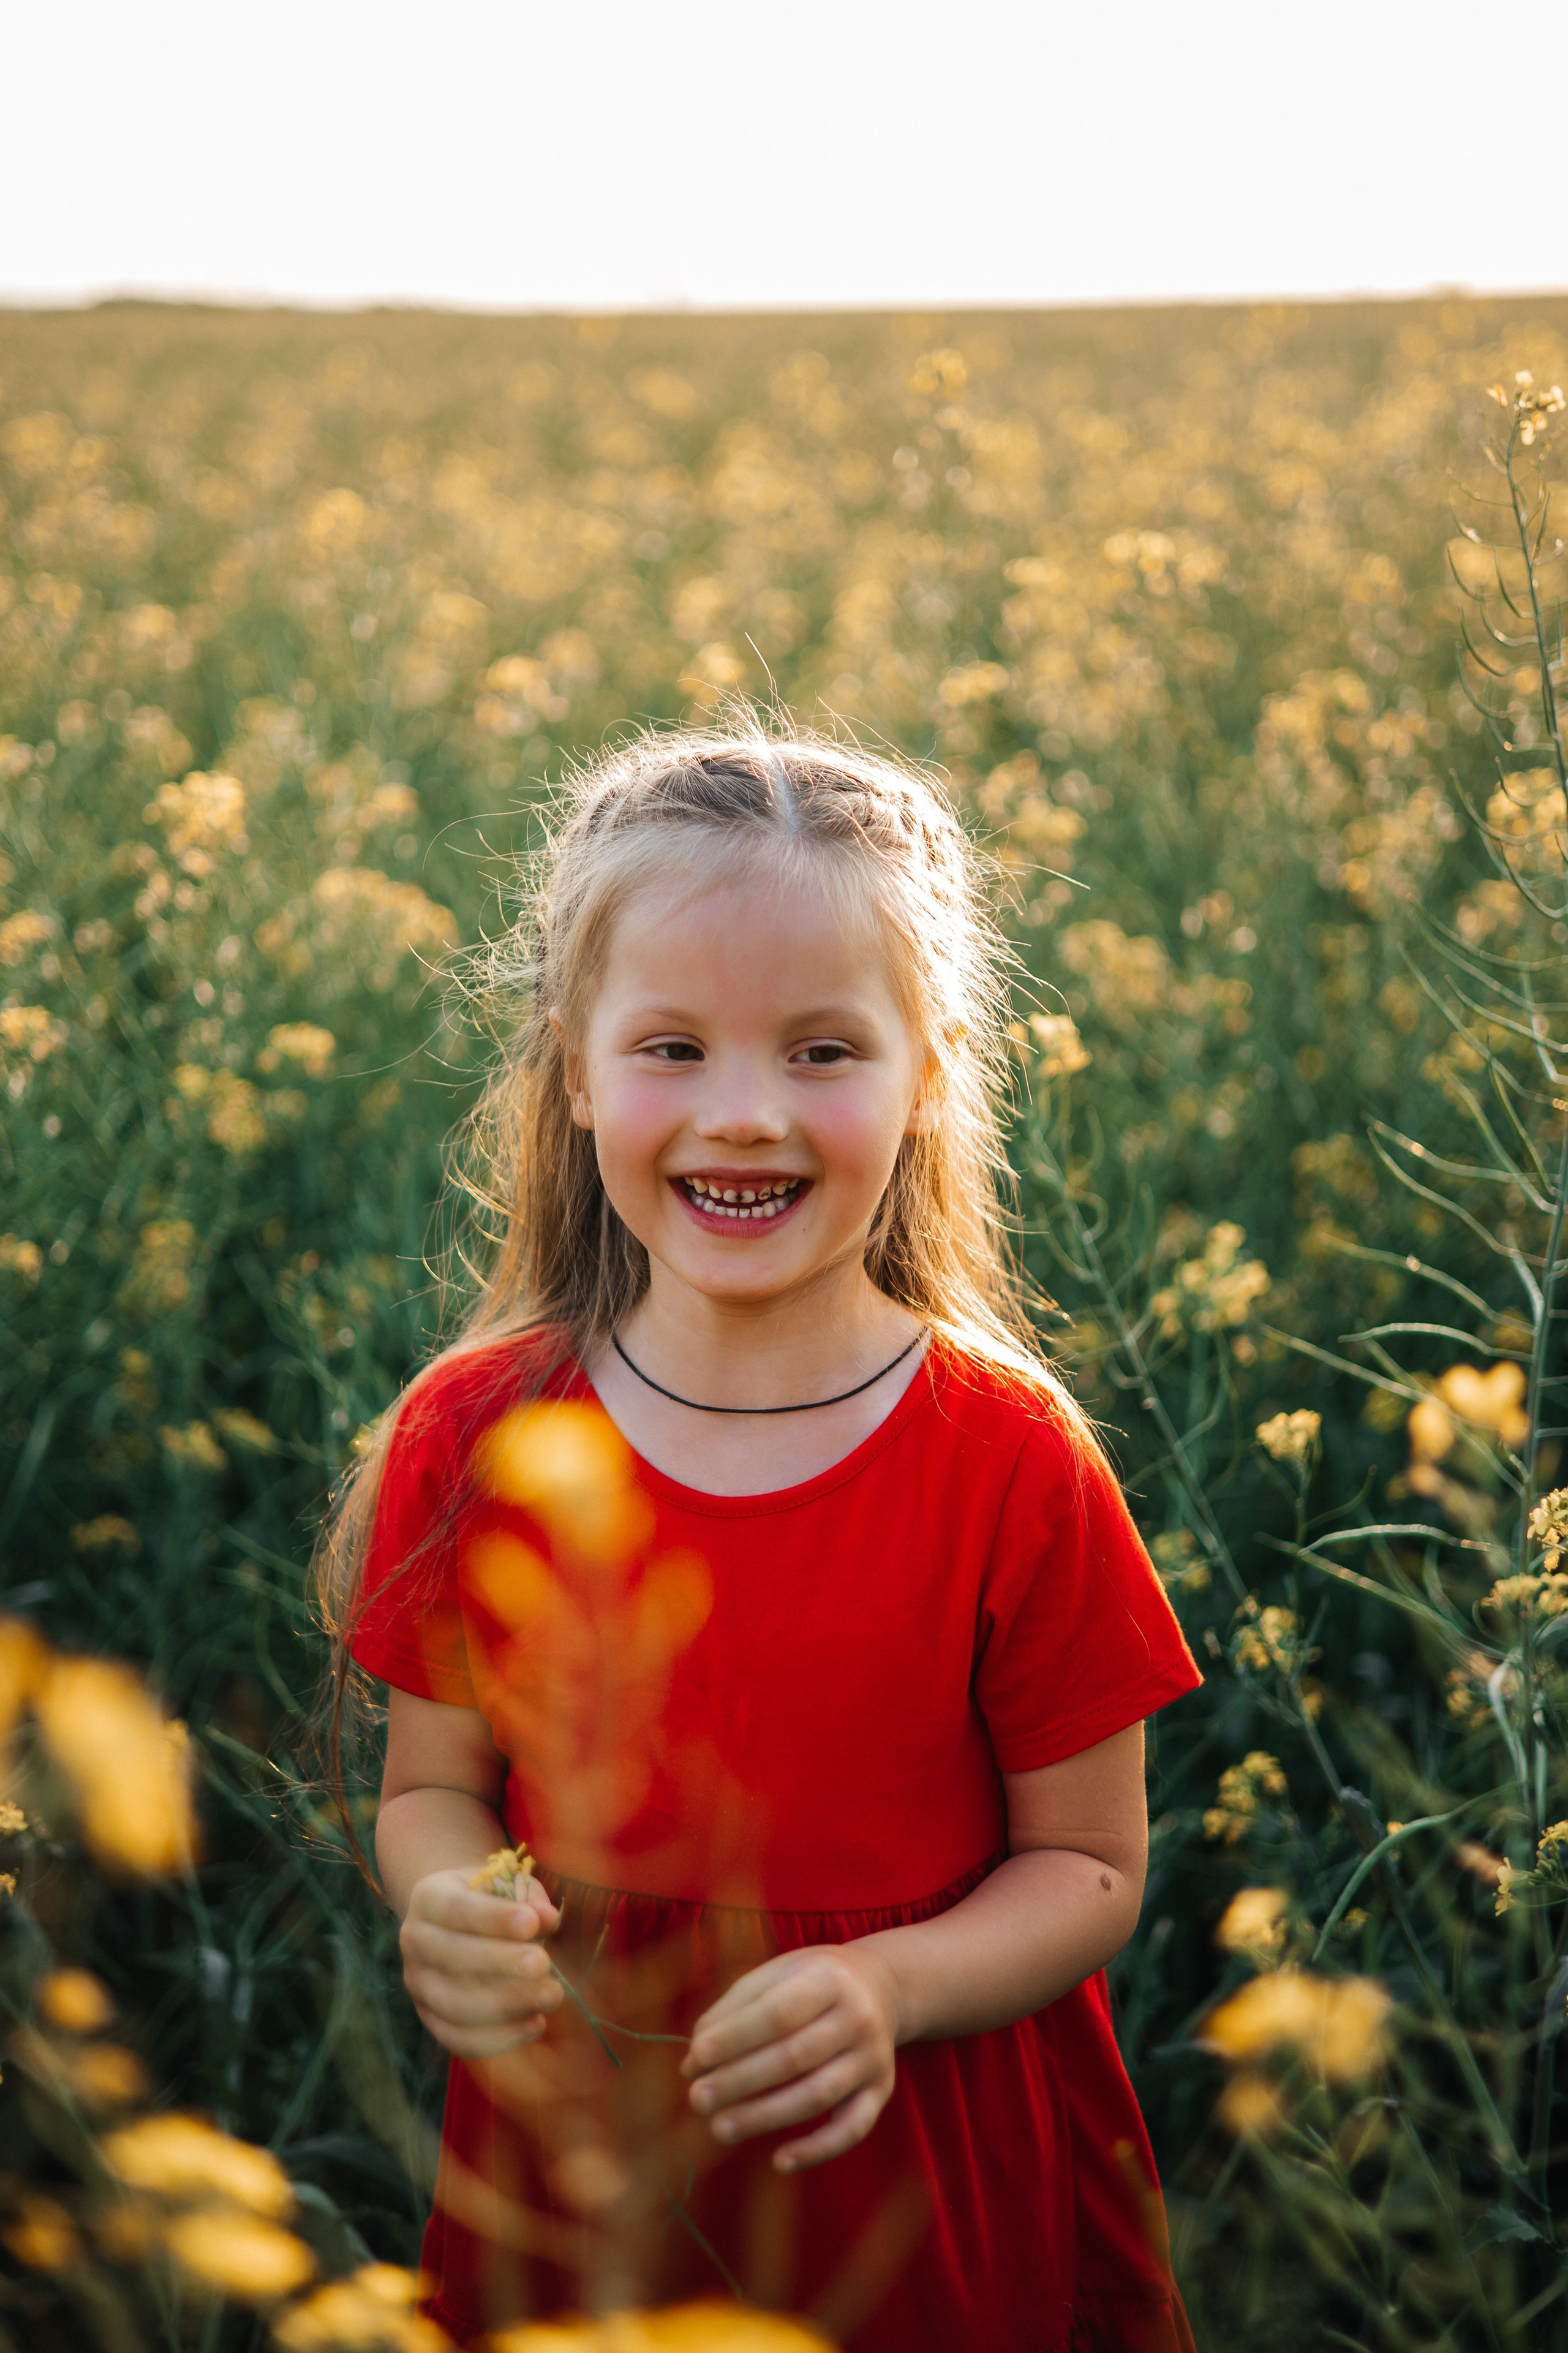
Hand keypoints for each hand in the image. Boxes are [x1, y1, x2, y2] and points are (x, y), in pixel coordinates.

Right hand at [398, 1866, 562, 2058]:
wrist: (457, 1922)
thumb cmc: (490, 1899)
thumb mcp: (508, 1885)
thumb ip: (528, 1899)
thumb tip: (548, 1918)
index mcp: (428, 1897)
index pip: (456, 1908)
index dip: (494, 1918)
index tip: (532, 1924)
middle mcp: (414, 1940)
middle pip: (452, 1956)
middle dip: (501, 1962)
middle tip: (543, 1964)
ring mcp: (418, 1984)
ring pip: (455, 2004)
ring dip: (507, 2004)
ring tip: (550, 1995)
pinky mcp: (429, 2019)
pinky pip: (459, 2038)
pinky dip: (499, 2037)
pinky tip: (535, 2023)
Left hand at [681, 1944, 898, 2172]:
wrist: (880, 1987)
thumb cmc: (810, 1982)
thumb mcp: (775, 1976)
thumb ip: (731, 2012)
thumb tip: (692, 2062)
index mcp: (828, 1979)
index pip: (778, 2013)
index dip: (736, 2037)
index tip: (697, 2057)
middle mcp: (856, 2018)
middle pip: (795, 2057)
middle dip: (741, 2081)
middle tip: (697, 2098)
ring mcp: (872, 2058)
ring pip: (818, 2095)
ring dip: (765, 2117)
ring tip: (719, 2127)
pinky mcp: (880, 2091)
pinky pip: (853, 2128)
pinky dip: (818, 2150)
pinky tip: (779, 2161)